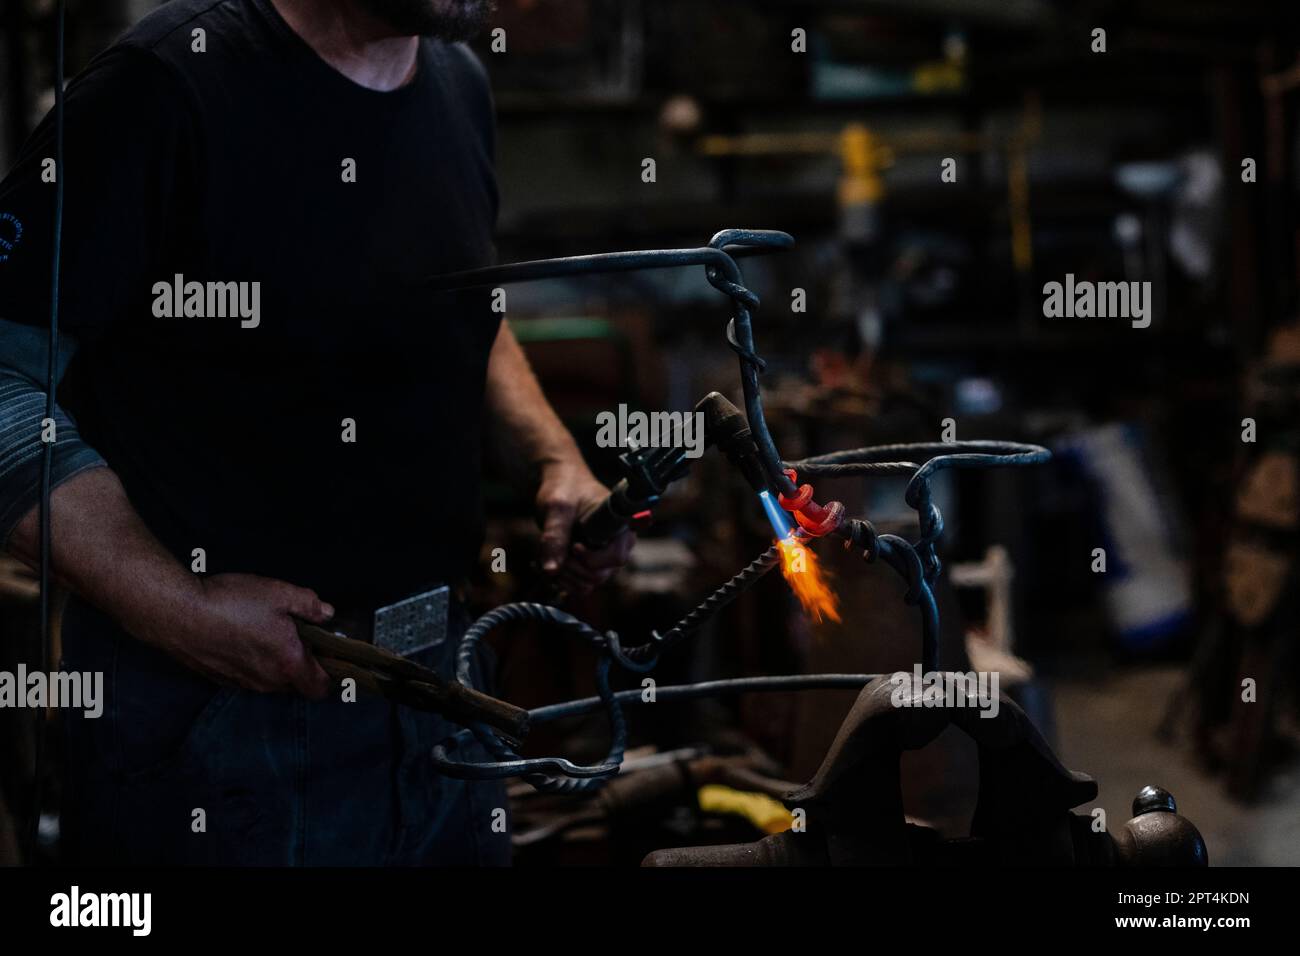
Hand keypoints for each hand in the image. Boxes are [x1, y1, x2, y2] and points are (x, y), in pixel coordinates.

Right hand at [154, 573, 334, 697]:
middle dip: (301, 664)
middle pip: (295, 684)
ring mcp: (241, 683)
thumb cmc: (230, 603)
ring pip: (270, 680)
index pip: (320, 689)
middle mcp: (266, 682)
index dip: (330, 675)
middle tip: (296, 634)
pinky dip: (250, 662)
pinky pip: (246, 676)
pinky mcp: (219, 679)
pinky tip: (241, 636)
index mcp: (288, 664)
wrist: (177, 613)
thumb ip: (310, 605)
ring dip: (274, 663)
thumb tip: (327, 613)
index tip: (329, 656)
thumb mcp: (280, 593)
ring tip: (265, 631)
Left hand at [535, 460, 635, 593]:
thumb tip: (551, 570)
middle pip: (599, 575)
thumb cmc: (565, 488)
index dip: (591, 558)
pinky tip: (552, 560)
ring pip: (588, 584)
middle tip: (555, 548)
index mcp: (620, 526)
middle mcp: (618, 545)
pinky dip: (562, 579)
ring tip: (551, 553)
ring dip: (564, 575)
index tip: (574, 545)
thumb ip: (555, 536)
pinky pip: (580, 586)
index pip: (615, 557)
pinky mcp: (593, 566)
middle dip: (571, 567)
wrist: (562, 487)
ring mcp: (605, 558)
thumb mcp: (557, 507)